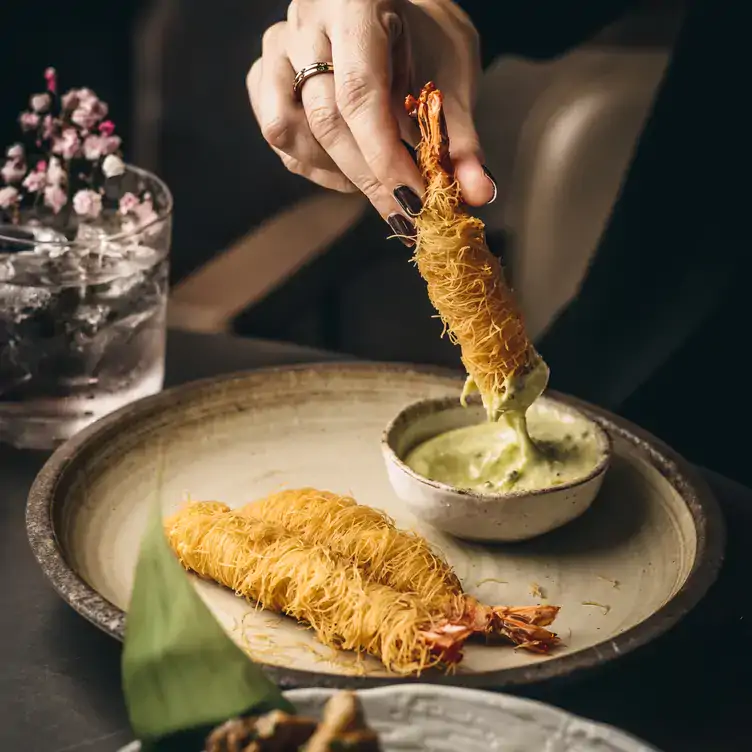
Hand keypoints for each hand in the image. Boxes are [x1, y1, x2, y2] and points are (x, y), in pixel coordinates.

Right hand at [247, 0, 495, 242]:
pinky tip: (347, 164)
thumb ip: (460, 137)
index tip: (414, 202)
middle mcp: (307, 18)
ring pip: (288, 130)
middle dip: (369, 178)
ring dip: (336, 170)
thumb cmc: (425, 42)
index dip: (385, 158)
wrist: (393, 14)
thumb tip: (478, 193)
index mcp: (356, 1)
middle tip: (406, 214)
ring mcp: (278, 44)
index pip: (360, 93)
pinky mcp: (263, 72)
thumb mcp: (453, 78)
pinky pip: (278, 135)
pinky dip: (313, 163)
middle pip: (325, 119)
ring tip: (377, 176)